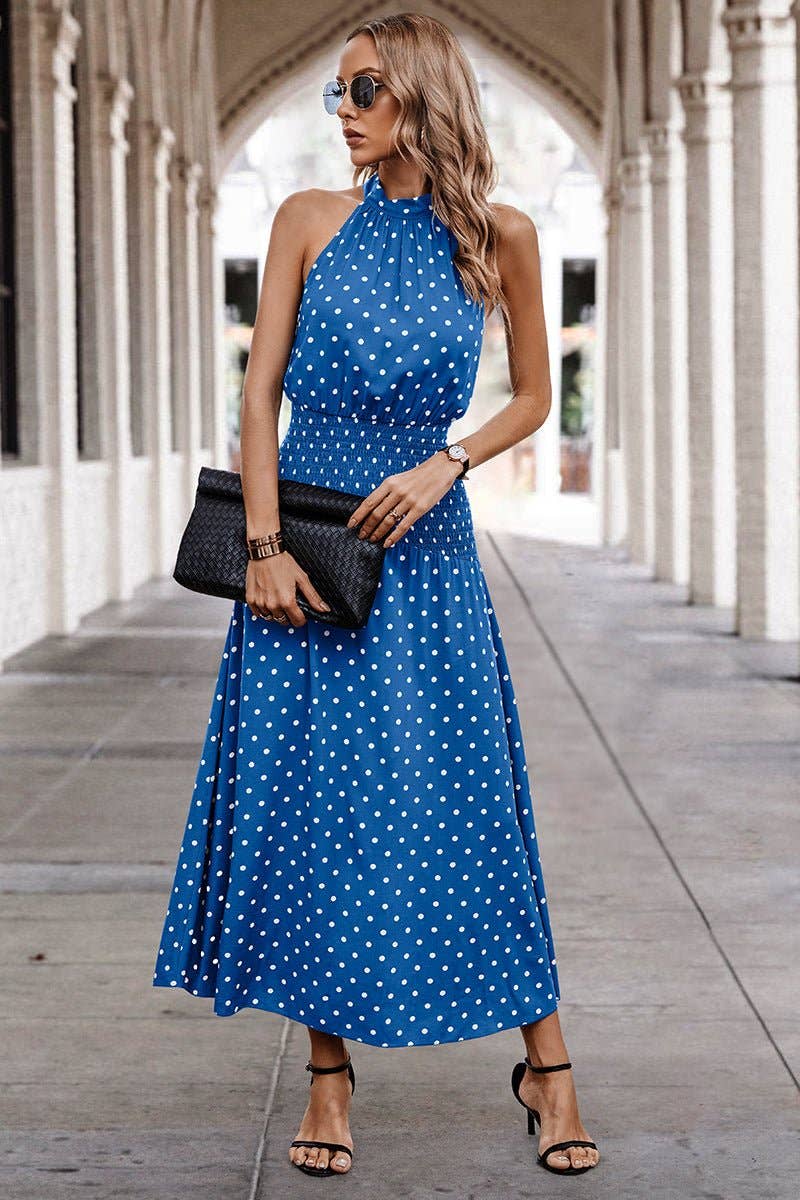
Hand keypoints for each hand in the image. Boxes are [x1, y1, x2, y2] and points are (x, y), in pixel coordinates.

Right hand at [245, 551, 330, 624]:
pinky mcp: (250, 599)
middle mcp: (273, 605)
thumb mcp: (302, 578)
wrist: (265, 552)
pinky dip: (263, 610)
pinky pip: (258, 613)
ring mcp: (260, 603)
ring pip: (271, 618)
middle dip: (288, 615)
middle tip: (289, 603)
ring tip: (277, 599)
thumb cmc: (283, 563)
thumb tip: (324, 609)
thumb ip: (313, 597)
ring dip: (275, 613)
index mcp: (287, 601)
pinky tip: (267, 600)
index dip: (301, 619)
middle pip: (283, 621)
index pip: (297, 622)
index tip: (301, 614)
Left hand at [345, 452, 462, 547]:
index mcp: (389, 483)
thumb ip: (387, 492)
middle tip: (361, 536)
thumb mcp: (399, 479)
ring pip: (388, 521)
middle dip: (366, 527)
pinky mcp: (419, 509)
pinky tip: (387, 543)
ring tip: (372, 539)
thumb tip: (373, 507)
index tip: (351, 524)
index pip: (369, 501)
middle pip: (376, 513)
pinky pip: (403, 526)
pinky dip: (393, 536)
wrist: (441, 469)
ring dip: (378, 532)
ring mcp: (408, 501)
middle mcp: (397, 492)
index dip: (358, 514)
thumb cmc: (419, 475)